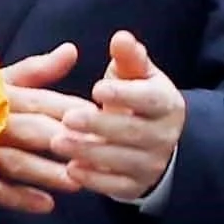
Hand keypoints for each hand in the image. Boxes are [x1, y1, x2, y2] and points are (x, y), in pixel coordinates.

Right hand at [0, 39, 90, 216]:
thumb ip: (36, 69)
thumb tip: (72, 50)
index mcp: (0, 93)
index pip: (42, 100)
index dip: (73, 109)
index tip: (103, 119)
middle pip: (34, 130)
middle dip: (66, 140)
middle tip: (98, 153)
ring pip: (18, 161)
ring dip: (47, 172)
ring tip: (76, 182)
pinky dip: (21, 198)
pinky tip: (47, 204)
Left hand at [72, 29, 187, 205]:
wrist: (154, 143)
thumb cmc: (135, 100)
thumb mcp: (135, 76)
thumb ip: (128, 59)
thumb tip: (122, 37)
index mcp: (165, 104)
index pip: (149, 100)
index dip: (125, 95)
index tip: (96, 90)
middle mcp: (164, 136)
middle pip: (133, 132)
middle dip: (99, 126)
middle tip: (67, 118)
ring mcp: (152, 163)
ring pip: (122, 160)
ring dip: (89, 153)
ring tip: (58, 143)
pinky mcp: (136, 185)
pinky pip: (116, 186)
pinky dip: (94, 180)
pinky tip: (70, 170)